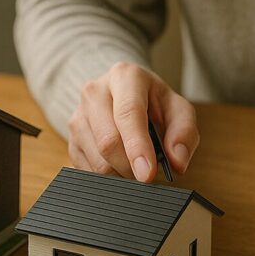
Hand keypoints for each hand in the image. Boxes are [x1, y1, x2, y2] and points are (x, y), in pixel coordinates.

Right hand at [68, 62, 198, 181]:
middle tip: (148, 174)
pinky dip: (106, 178)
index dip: (137, 147)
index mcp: (125, 77)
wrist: (123, 95)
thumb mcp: (178, 110)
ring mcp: (78, 115)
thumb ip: (184, 133)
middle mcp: (95, 92)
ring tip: (135, 166)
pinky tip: (119, 167)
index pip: (128, 114)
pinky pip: (85, 170)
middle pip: (108, 141)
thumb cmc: (153, 103)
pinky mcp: (70, 138)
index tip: (147, 174)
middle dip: (131, 167)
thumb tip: (177, 162)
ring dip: (120, 174)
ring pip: (96, 159)